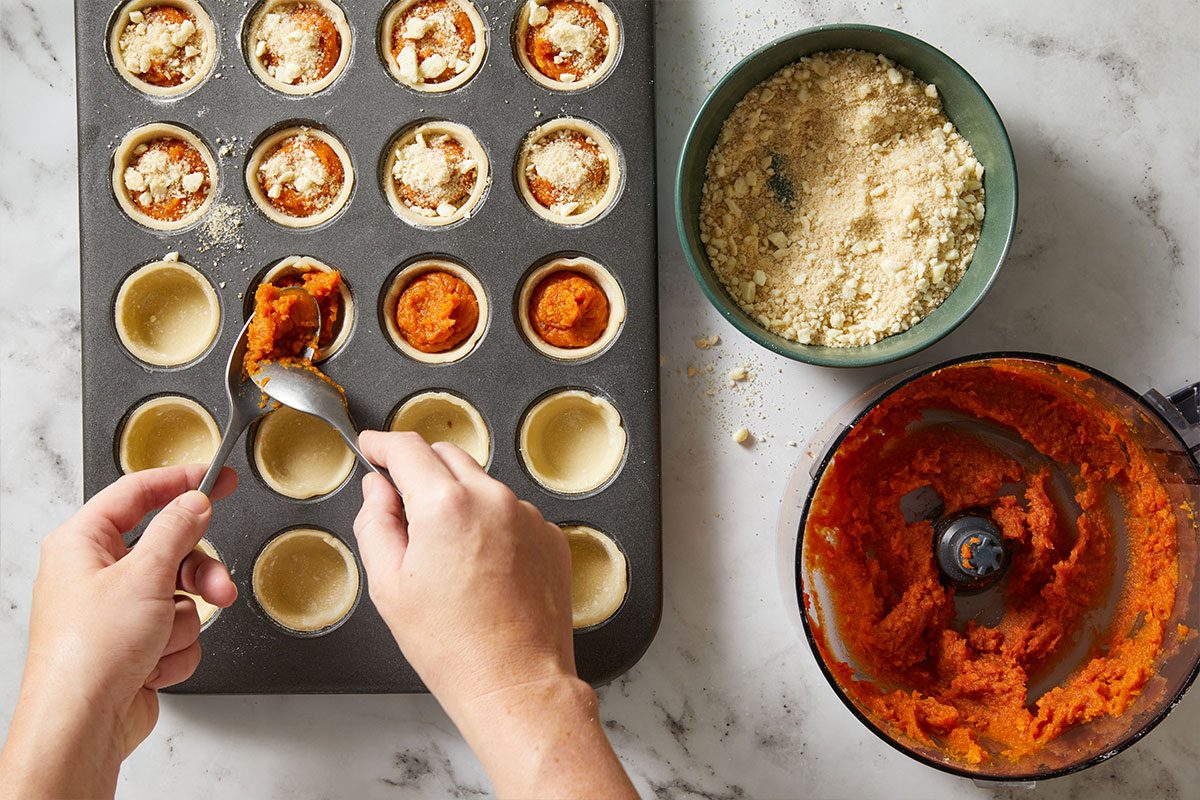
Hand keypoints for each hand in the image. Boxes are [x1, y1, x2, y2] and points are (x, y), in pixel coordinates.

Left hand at [0, 465, 238, 798]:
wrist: (82, 725)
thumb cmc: (89, 654)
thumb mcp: (145, 575)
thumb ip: (177, 530)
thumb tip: (194, 502)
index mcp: (82, 544)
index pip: (137, 494)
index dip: (181, 481)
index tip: (217, 478)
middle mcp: (95, 575)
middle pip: (169, 550)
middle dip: (196, 575)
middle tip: (216, 586)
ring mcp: (116, 613)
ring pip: (179, 594)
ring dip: (184, 620)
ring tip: (168, 640)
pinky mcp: (134, 646)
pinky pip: (177, 631)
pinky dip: (175, 649)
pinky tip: (153, 664)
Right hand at [354, 431, 572, 707]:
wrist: (516, 682)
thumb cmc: (453, 647)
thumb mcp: (389, 585)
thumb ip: (375, 523)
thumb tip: (378, 489)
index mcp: (446, 505)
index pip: (407, 449)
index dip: (382, 444)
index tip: (372, 448)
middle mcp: (493, 499)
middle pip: (447, 456)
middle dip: (419, 469)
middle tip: (402, 506)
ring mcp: (528, 516)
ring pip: (481, 484)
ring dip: (458, 498)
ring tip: (446, 555)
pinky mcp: (550, 536)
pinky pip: (511, 512)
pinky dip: (491, 523)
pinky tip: (481, 566)